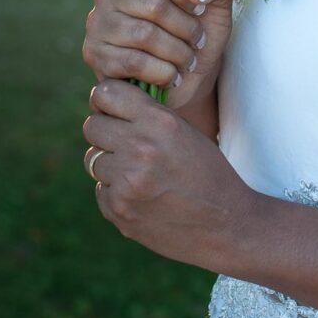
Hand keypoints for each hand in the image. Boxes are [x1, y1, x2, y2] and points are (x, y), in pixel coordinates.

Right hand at [83, 0, 235, 109]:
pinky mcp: (95, 54)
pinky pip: (133, 63)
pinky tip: (173, 75)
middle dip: (187, 28)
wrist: (186, 75)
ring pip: (145, 35)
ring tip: (189, 59)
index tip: (200, 9)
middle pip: (154, 6)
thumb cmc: (198, 27)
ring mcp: (97, 22)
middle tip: (199, 41)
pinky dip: (162, 72)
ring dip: (178, 53)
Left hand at [83, 79, 258, 272]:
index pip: (106, 93)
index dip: (106, 100)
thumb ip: (147, 116)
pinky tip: (142, 197)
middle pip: (92, 125)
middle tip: (124, 143)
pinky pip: (100, 189)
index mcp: (159, 122)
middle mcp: (140, 147)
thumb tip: (104, 103)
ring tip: (139, 173)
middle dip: (105, 132)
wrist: (225, 224)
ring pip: (93, 159)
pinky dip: (115, 192)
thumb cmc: (206, 172)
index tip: (112, 108)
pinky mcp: (118, 210)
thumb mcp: (184, 132)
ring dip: (110, 164)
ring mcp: (126, 181)